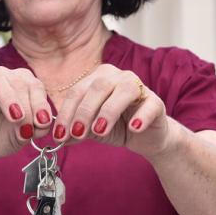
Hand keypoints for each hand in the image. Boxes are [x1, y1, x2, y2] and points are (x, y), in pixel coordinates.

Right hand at [0, 58, 52, 162]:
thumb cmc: (4, 136)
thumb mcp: (24, 135)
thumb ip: (36, 127)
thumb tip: (41, 123)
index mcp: (24, 86)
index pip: (36, 87)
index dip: (42, 104)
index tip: (43, 123)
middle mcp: (6, 79)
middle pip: (20, 82)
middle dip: (28, 105)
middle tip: (28, 127)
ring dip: (9, 98)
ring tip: (16, 117)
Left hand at [52, 64, 173, 158]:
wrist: (146, 137)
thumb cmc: (117, 127)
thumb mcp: (91, 130)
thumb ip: (76, 130)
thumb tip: (60, 137)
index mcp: (98, 78)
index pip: (77, 91)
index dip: (66, 112)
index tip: (59, 134)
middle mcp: (118, 77)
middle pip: (98, 87)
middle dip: (84, 111)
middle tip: (77, 133)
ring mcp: (139, 87)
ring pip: (123, 91)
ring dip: (108, 111)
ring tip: (99, 130)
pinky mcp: (156, 102)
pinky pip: (149, 105)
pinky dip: (141, 116)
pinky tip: (134, 128)